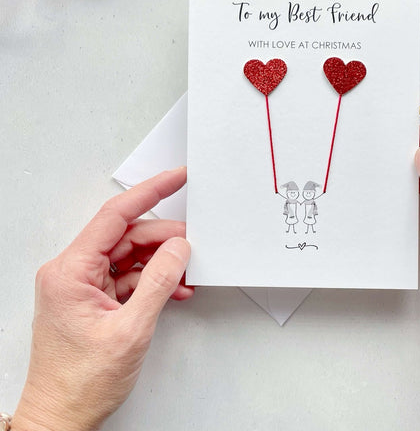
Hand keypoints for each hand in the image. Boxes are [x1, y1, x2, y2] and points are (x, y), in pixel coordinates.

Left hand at [12, 168, 192, 430]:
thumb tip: (179, 248)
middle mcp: (73, 271)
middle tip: (193, 245)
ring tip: (186, 274)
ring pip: (131, 255)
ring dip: (162, 262)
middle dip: (164, 239)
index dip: (151, 192)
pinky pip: (130, 276)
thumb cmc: (80, 383)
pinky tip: (174, 290)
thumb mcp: (130, 330)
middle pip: (127, 235)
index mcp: (70, 271)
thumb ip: (158, 282)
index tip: (176, 177)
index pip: (115, 215)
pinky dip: (154, 281)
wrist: (62, 419)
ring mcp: (84, 284)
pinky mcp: (94, 297)